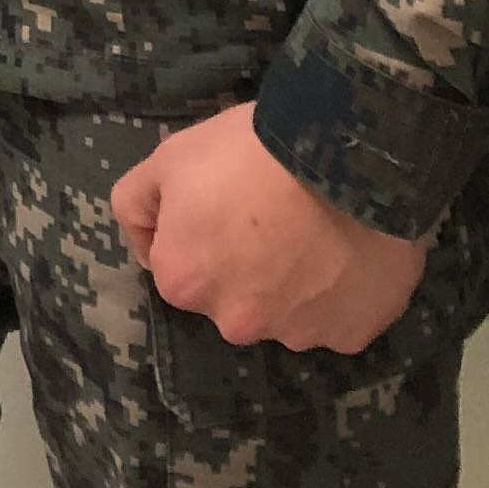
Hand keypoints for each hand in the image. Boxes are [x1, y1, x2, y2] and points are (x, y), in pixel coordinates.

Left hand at [112, 103, 429, 355]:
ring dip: (294, 280)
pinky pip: (337, 317)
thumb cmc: (250, 152)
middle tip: (272, 214)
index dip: (198, 231)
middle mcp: (235, 324)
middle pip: (232, 295)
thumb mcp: (168, 158)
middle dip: (244, 264)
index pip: (179, 264)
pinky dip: (339, 293)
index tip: (224, 202)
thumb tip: (147, 238)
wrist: (347, 159)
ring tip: (317, 229)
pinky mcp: (351, 335)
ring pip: (285, 309)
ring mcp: (296, 335)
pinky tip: (349, 252)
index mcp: (184, 283)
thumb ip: (137, 204)